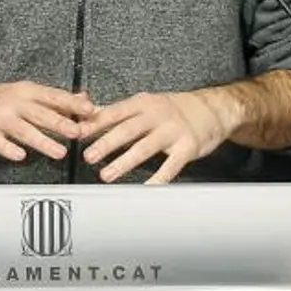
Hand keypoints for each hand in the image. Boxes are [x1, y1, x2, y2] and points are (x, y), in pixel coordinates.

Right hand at [0, 81, 89, 162]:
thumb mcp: (21, 93)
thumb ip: (52, 98)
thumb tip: (82, 98)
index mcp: (25, 91)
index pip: (53, 96)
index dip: (73, 104)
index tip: (91, 110)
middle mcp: (13, 102)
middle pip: (41, 113)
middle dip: (61, 123)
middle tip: (79, 131)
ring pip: (23, 130)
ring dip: (43, 141)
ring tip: (59, 152)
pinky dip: (10, 149)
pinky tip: (20, 155)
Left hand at [80, 89, 230, 183]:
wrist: (212, 109)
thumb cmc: (173, 109)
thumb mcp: (144, 103)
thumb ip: (114, 111)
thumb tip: (84, 115)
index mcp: (142, 103)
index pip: (114, 112)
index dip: (95, 123)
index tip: (78, 134)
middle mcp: (157, 114)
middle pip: (128, 129)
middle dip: (106, 143)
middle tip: (88, 156)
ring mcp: (173, 131)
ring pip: (145, 147)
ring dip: (124, 162)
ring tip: (107, 174)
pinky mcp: (187, 147)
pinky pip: (170, 166)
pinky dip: (157, 178)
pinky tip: (145, 188)